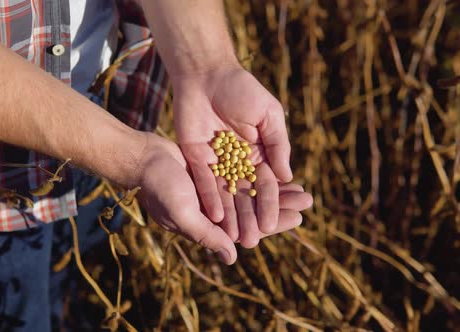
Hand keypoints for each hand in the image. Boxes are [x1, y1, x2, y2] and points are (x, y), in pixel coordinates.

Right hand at [134, 133, 310, 263]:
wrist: (145, 160)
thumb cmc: (160, 187)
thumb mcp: (184, 212)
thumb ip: (207, 235)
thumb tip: (234, 257)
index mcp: (210, 226)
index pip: (248, 229)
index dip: (273, 224)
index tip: (298, 218)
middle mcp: (216, 213)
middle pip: (255, 212)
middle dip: (281, 207)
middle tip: (308, 199)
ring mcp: (217, 194)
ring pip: (252, 195)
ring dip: (275, 192)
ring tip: (301, 188)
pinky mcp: (216, 176)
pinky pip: (244, 179)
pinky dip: (260, 177)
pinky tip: (278, 173)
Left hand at [172, 65, 307, 247]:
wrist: (208, 74)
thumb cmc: (243, 90)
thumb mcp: (269, 116)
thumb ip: (277, 145)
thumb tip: (287, 177)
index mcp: (258, 154)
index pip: (265, 185)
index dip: (270, 204)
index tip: (274, 224)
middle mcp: (237, 163)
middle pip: (244, 195)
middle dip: (248, 217)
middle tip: (252, 240)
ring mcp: (216, 162)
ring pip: (223, 194)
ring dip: (228, 215)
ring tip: (233, 237)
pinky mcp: (196, 158)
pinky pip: (203, 181)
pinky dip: (208, 197)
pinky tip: (213, 215)